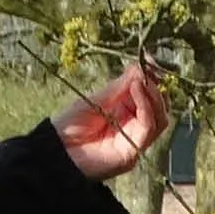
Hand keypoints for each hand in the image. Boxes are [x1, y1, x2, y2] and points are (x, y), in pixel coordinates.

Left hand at [54, 62, 172, 182]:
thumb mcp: (96, 100)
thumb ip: (120, 86)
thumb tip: (140, 66)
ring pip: (160, 119)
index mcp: (126, 113)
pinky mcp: (131, 153)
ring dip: (153, 96)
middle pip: (160, 108)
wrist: (55, 151)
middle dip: (156, 87)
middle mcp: (133, 128)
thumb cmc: (69, 126)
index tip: (149, 60)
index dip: (152, 79)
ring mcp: (134, 141)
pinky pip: (147, 129)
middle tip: (147, 71)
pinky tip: (135, 91)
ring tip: (139, 81)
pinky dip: (145, 108)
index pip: (150, 96)